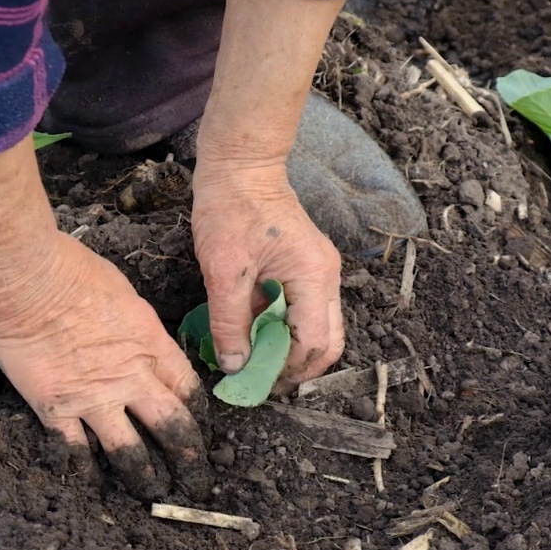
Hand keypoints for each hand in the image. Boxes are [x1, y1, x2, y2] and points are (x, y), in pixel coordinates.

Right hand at [0, 232, 209, 497]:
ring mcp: (94, 399)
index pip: (190, 392)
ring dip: (145, 478)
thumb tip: (139, 344)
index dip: (200, 418)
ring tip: (153, 495)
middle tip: (197, 483)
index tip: (202, 432)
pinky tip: (92, 487)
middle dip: (189, 460)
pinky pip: (76, 452)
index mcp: (152, 345)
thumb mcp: (123, 295)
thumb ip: (137, 330)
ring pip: (131, 452)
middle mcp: (131, 378)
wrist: (23, 280)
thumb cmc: (70, 270)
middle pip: (173, 428)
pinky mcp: (56, 410)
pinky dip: (86, 472)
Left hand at [191, 162, 344, 386]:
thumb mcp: (223, 269)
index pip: (313, 343)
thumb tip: (235, 367)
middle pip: (327, 342)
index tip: (255, 383)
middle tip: (261, 381)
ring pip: (318, 328)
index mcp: (313, 276)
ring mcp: (319, 272)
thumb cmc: (231, 208)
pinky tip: (253, 333)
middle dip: (297, 368)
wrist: (240, 165)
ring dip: (289, 350)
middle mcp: (326, 277)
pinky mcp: (306, 268)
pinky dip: (283, 329)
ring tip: (255, 361)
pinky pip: (303, 311)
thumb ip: (229, 322)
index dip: (286, 371)